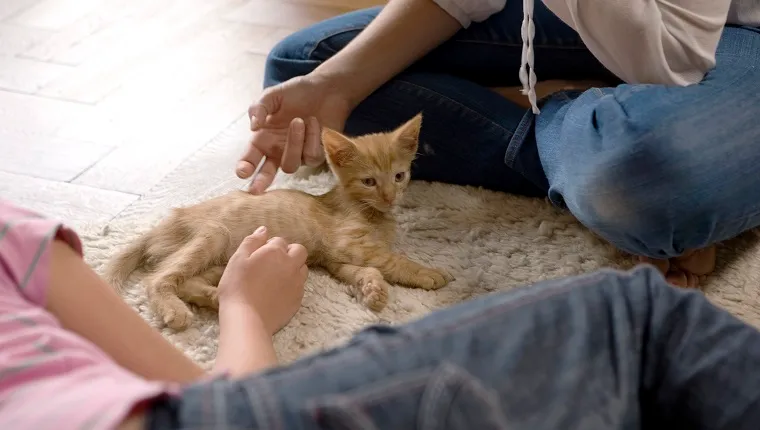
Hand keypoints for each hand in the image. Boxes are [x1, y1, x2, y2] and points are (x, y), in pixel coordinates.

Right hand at [217, 226, 307, 333]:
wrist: (246, 319)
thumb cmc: (237, 287)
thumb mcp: (237, 260)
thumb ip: (252, 241)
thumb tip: (263, 229)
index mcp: (275, 252)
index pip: (279, 241)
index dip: (269, 246)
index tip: (259, 256)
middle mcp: (291, 265)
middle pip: (299, 251)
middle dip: (289, 252)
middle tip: (273, 263)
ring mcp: (297, 283)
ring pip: (303, 268)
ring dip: (294, 268)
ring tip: (277, 277)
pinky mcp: (298, 299)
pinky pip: (300, 286)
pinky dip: (293, 285)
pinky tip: (278, 292)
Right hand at [238, 73, 352, 193]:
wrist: (326, 89)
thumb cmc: (297, 92)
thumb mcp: (273, 95)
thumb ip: (259, 108)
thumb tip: (253, 126)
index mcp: (264, 138)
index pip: (251, 157)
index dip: (245, 166)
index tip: (242, 172)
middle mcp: (278, 150)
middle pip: (268, 173)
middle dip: (261, 181)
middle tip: (255, 189)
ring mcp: (298, 155)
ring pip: (291, 164)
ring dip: (294, 143)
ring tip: (299, 120)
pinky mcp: (316, 155)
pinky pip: (311, 156)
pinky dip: (313, 138)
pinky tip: (314, 123)